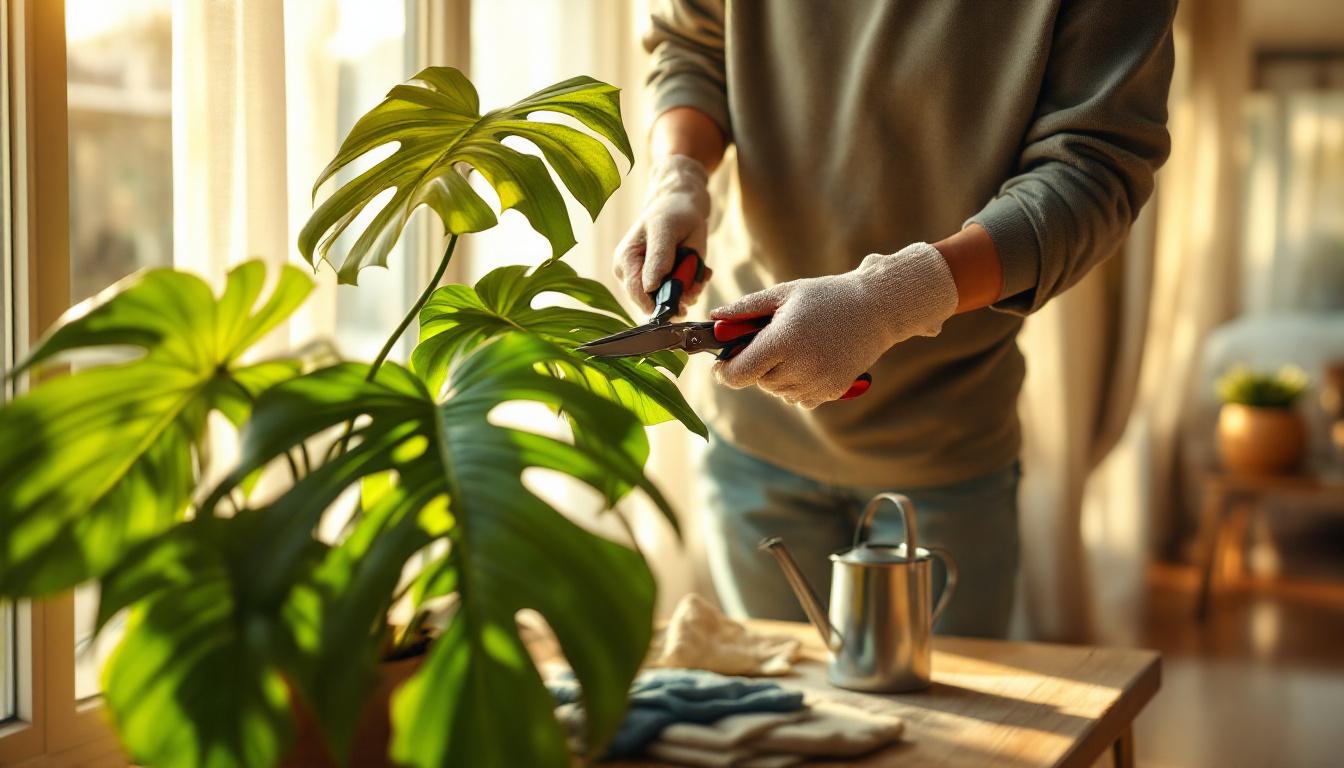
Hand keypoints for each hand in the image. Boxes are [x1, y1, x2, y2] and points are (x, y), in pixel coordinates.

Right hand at [613, 155, 711, 315]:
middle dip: (680, 294)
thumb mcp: (666, 229)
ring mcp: (648, 279)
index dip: (661, 301)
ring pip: (670, 301)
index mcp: (625, 261)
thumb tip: (650, 287)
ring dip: (691, 289)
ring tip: (700, 269)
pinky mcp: (664, 282)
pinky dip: (694, 285)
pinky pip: (680, 295)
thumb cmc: (672, 212)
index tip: (687, 295)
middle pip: (655, 302)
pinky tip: (700, 269)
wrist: (682, 204)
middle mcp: (632, 274)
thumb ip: (659, 257)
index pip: (638, 294)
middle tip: (699, 276)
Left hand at [711, 243, 959, 408]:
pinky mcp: (832, 391)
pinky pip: (799, 398)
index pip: (738, 374)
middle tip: (773, 340)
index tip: (722, 364)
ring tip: (797, 346)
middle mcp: (800, 367)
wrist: (877, 308)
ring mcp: (818, 382)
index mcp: (783, 341)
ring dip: (777, 375)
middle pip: (758, 381)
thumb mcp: (784, 294)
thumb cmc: (827, 296)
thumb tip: (714, 318)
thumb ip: (745, 309)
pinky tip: (812, 359)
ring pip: (778, 391)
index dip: (725, 371)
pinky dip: (797, 384)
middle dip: (757, 364)